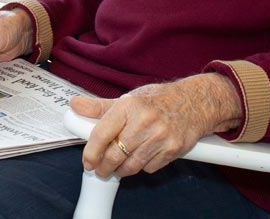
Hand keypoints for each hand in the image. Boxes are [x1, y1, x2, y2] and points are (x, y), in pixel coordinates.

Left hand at [71, 73, 241, 178]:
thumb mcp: (128, 99)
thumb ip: (100, 107)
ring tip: (116, 168)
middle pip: (114, 155)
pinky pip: (149, 168)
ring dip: (120, 171)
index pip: (101, 134)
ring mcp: (160, 137)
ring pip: (131, 166)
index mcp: (129, 105)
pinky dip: (141, 168)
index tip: (87, 162)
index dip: (91, 153)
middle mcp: (144, 121)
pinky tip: (140, 159)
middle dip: (103, 167)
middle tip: (100, 169)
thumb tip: (75, 105)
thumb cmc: (158, 100)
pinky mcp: (172, 150)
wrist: (194, 103)